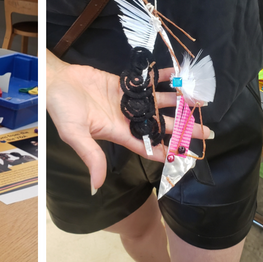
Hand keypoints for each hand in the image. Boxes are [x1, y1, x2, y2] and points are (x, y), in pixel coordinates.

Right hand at [46, 54, 211, 192]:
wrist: (54, 79)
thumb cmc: (61, 107)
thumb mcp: (74, 134)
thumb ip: (90, 157)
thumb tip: (96, 186)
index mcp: (117, 132)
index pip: (148, 145)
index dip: (168, 151)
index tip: (189, 156)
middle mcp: (126, 117)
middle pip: (161, 125)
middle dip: (183, 128)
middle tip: (208, 131)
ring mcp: (126, 99)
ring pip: (159, 102)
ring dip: (179, 101)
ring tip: (199, 100)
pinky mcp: (123, 82)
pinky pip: (146, 80)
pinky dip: (160, 77)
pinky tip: (176, 75)